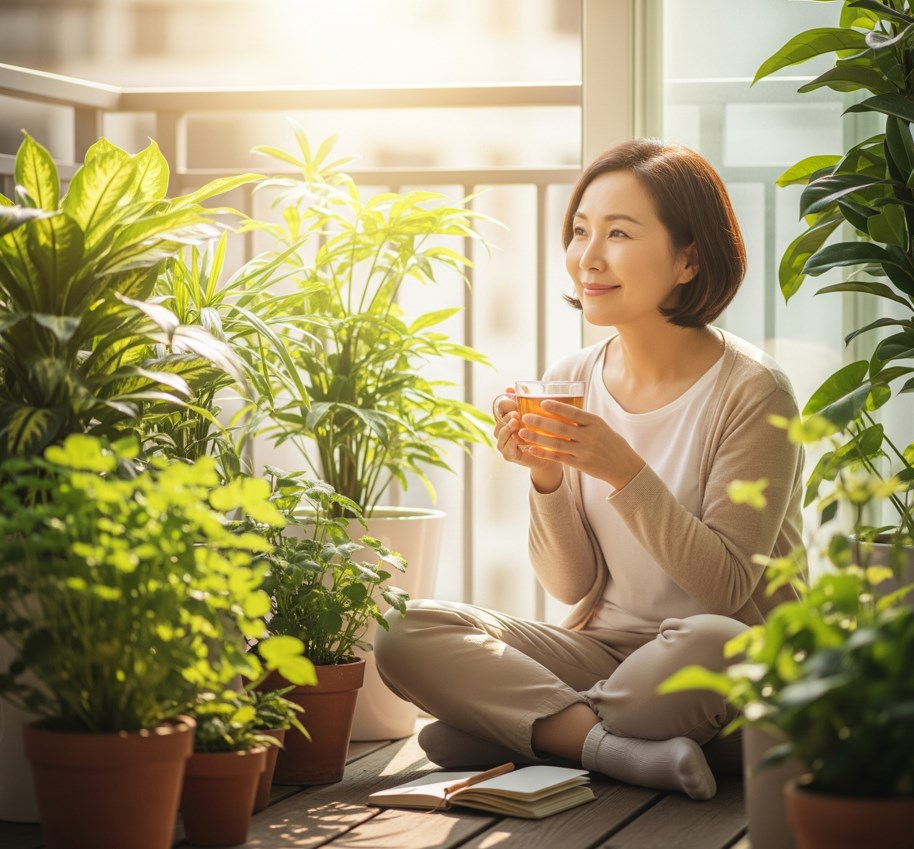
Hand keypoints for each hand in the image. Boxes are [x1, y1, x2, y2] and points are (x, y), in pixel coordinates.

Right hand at [493, 389, 563, 491]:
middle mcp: (502, 430)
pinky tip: (517, 437)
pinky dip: (511, 442)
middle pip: (499, 420)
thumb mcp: (535, 415)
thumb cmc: (543, 432)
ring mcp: (503, 443)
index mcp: (506, 418)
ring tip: (515, 422)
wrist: (550, 455)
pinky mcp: (508, 455)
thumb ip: (525, 402)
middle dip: (507, 416)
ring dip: (508, 427)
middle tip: (516, 413)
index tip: (515, 402)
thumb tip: (509, 387)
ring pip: (501, 433)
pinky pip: (507, 447)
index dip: (505, 404)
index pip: (499, 407)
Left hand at [517, 400, 644, 491]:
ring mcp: (584, 452)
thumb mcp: (601, 427)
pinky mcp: (581, 464)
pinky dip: (544, 453)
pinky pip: (559, 458)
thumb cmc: (611, 442)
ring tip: (522, 432)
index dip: (558, 408)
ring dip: (537, 438)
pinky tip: (532, 449)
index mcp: (595, 423)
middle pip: (561, 428)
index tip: (542, 402)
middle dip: (541, 422)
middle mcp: (590, 437)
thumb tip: (561, 408)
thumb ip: (583, 420)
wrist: (624, 466)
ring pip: (557, 444)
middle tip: (525, 416)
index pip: (574, 413)